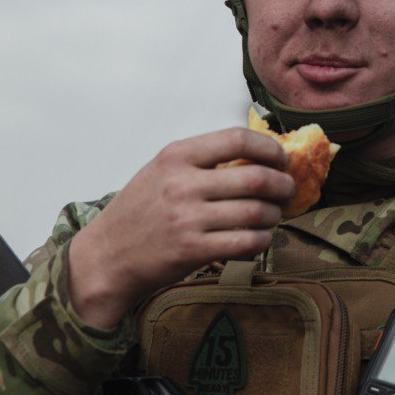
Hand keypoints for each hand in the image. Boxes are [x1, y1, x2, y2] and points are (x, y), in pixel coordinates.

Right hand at [67, 127, 295, 328]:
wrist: (106, 256)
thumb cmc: (138, 211)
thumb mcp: (161, 170)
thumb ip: (202, 160)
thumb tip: (257, 155)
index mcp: (176, 156)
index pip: (237, 139)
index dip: (269, 148)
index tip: (281, 157)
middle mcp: (182, 184)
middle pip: (256, 178)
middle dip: (282, 184)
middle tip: (287, 189)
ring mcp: (188, 219)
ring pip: (257, 212)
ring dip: (275, 214)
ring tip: (273, 214)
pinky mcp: (194, 250)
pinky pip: (247, 242)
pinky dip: (262, 239)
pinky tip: (260, 236)